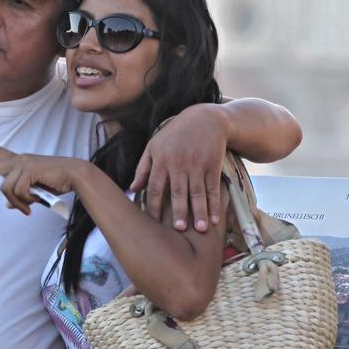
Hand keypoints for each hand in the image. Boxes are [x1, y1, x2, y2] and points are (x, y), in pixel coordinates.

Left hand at [0, 135, 82, 214]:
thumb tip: (7, 205)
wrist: (75, 176)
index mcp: (19, 161)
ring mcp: (23, 163)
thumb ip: (20, 195)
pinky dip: (26, 201)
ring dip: (17, 203)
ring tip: (29, 208)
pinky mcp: (29, 169)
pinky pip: (18, 192)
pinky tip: (37, 201)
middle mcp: (18, 159)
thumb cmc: (57, 182)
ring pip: (6, 189)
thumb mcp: (34, 191)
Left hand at [130, 104, 227, 231]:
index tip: (153, 224)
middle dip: (178, 211)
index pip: (155, 187)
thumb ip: (143, 168)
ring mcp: (197, 164)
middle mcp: (178, 163)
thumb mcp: (154, 146)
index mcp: (161, 160)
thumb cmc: (174, 135)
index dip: (154, 206)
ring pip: (197, 191)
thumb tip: (133, 189)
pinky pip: (213, 188)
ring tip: (200, 229)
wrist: (204, 119)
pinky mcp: (213, 165)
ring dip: (199, 211)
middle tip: (178, 229)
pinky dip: (215, 204)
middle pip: (178, 191)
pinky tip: (215, 219)